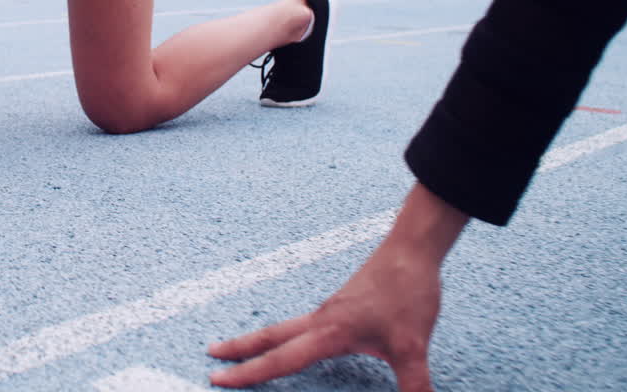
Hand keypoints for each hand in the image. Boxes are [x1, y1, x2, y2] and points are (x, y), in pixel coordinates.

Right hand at [208, 240, 441, 389]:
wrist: (412, 249)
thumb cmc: (407, 290)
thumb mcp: (413, 346)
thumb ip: (414, 385)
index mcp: (329, 332)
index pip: (281, 359)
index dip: (249, 372)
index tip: (218, 378)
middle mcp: (322, 319)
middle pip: (271, 336)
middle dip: (240, 349)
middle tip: (211, 356)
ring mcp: (330, 309)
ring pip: (286, 328)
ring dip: (261, 340)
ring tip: (243, 348)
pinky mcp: (342, 304)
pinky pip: (305, 323)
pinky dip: (288, 334)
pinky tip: (298, 338)